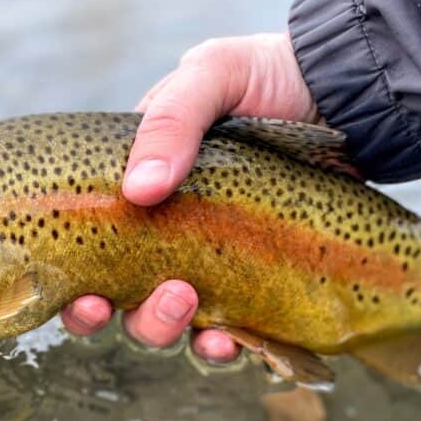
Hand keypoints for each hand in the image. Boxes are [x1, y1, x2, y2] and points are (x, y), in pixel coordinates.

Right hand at [61, 32, 318, 361]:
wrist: (349, 91)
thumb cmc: (268, 76)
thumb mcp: (212, 75)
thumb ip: (170, 122)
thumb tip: (138, 190)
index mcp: (134, 188)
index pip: (84, 247)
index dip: (72, 286)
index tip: (83, 296)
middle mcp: (162, 232)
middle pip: (121, 299)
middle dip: (129, 315)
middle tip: (168, 295)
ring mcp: (209, 259)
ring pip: (168, 320)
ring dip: (168, 329)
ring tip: (195, 310)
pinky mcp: (256, 279)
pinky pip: (229, 329)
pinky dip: (224, 345)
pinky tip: (234, 342)